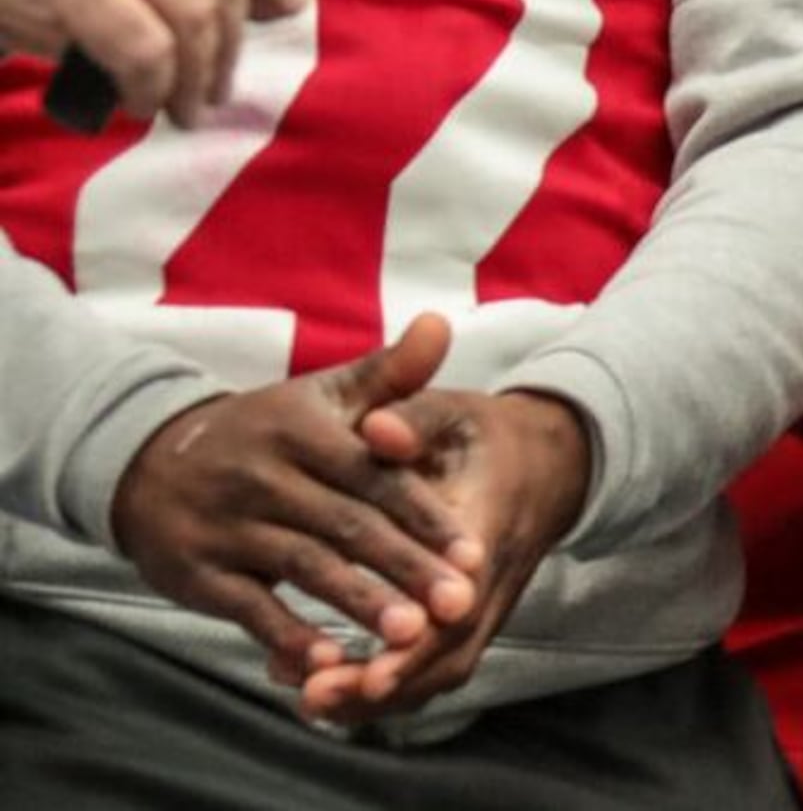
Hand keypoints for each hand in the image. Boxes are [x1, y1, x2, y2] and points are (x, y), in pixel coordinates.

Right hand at [107, 316, 482, 684]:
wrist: (146, 460)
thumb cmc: (263, 431)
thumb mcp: (319, 395)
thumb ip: (387, 373)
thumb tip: (444, 323)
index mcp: (300, 432)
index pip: (374, 475)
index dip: (426, 515)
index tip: (475, 551)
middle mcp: (263, 478)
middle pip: (347, 527)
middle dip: (406, 567)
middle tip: (461, 603)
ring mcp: (227, 527)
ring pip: (305, 568)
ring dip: (359, 603)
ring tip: (412, 636)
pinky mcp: (198, 573)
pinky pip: (248, 608)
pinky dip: (287, 635)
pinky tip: (330, 661)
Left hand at [302, 369, 591, 723]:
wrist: (543, 463)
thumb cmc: (481, 437)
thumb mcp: (452, 413)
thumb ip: (414, 419)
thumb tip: (377, 430)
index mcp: (490, 525)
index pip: (464, 595)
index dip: (422, 636)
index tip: (375, 664)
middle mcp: (491, 580)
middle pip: (449, 650)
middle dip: (385, 679)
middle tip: (316, 694)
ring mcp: (482, 608)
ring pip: (439, 671)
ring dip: (376, 696)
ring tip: (309, 700)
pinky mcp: (464, 623)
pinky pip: (428, 670)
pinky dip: (377, 689)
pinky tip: (318, 689)